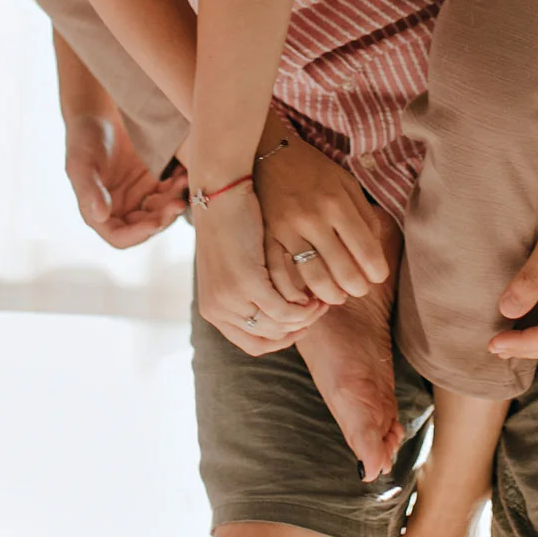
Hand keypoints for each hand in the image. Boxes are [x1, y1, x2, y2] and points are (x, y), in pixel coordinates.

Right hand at [64, 110, 186, 248]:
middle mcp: (121, 208)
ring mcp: (139, 195)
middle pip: (146, 225)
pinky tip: (184, 173)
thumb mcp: (81, 164)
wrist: (99, 110)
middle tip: (178, 202)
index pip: (120, 237)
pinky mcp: (154, 180)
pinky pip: (170, 190)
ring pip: (162, 210)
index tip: (155, 223)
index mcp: (99, 212)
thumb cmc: (84, 138)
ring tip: (183, 182)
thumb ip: (89, 192)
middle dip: (163, 217)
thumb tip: (100, 216)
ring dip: (174, 201)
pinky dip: (178, 185)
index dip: (139, 234)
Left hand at [197, 184, 323, 355]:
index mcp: (213, 309)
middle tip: (319, 310)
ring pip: (279, 327)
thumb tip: (280, 313)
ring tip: (323, 300)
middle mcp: (217, 309)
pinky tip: (318, 295)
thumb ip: (251, 291)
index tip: (303, 323)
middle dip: (298, 329)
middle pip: (268, 340)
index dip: (282, 339)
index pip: (252, 345)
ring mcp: (230, 298)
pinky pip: (285, 311)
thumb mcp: (238, 265)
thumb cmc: (232, 223)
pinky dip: (305, 308)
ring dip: (306, 318)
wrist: (222, 191)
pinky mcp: (247, 284)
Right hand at [253, 126, 393, 305]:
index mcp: (337, 203)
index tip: (378, 276)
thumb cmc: (313, 170)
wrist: (269, 154)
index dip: (376, 272)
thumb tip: (374, 252)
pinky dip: (295, 292)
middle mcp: (313, 218)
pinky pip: (281, 274)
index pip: (366, 251)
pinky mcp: (267, 237)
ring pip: (314, 278)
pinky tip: (307, 295)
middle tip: (360, 290)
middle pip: (343, 271)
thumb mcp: (347, 184)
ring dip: (331, 295)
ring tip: (337, 295)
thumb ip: (365, 216)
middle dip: (357, 288)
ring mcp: (287, 230)